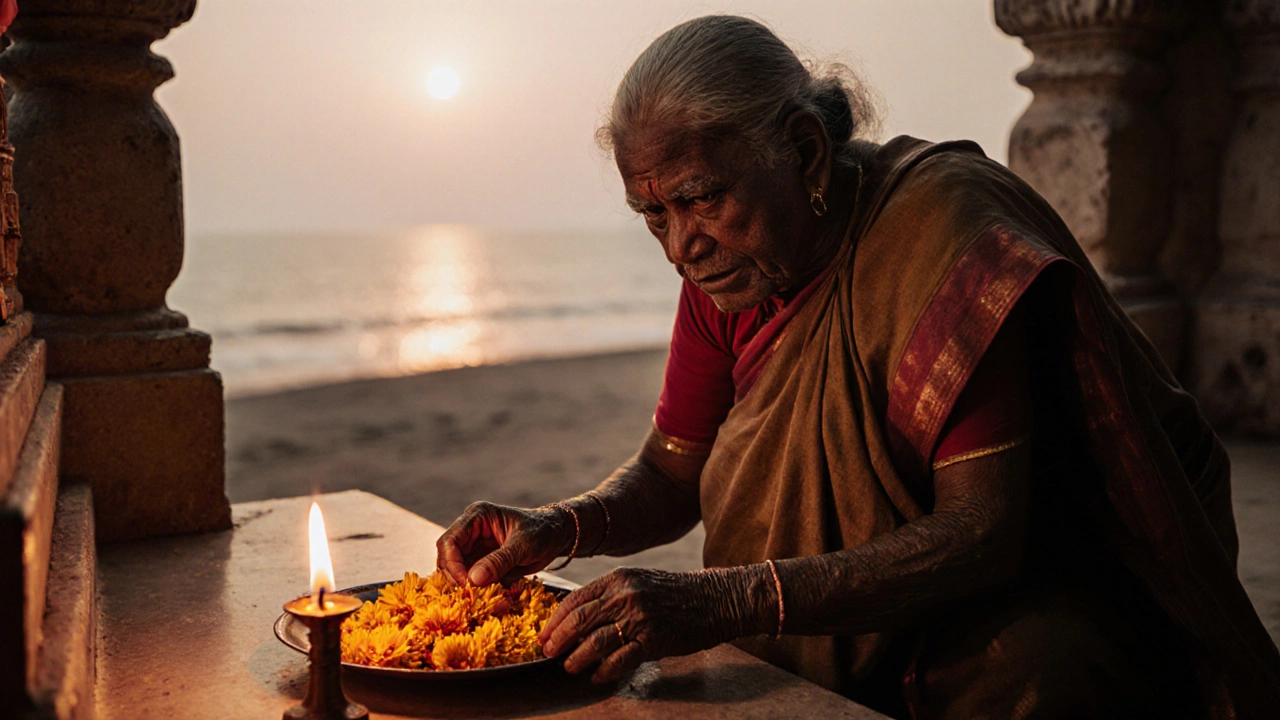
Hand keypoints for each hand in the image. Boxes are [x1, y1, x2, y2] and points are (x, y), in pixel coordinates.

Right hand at [435, 501, 570, 585]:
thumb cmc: (542, 532)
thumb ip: (499, 561)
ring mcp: (473, 546)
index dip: (453, 565)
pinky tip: (485, 595)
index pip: (450, 541)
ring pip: (454, 569)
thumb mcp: (523, 546)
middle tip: (470, 595)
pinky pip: (468, 577)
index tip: (466, 585)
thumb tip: (473, 580)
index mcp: (477, 516)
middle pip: (447, 557)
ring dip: (463, 585)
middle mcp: (470, 530)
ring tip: (479, 596)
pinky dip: (473, 588)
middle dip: (455, 577)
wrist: (555, 536)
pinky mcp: (480, 561)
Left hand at [538, 567, 753, 682]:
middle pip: (580, 620)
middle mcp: (626, 595)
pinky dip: (605, 671)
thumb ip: (610, 596)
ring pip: (596, 641)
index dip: (554, 620)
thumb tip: (578, 619)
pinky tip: (597, 677)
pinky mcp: (654, 639)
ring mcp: (640, 618)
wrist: (714, 598)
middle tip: (548, 653)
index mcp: (618, 579)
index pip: (575, 600)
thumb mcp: (638, 582)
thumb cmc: (674, 593)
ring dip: (577, 658)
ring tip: (569, 667)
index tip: (543, 635)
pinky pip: (621, 659)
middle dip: (558, 640)